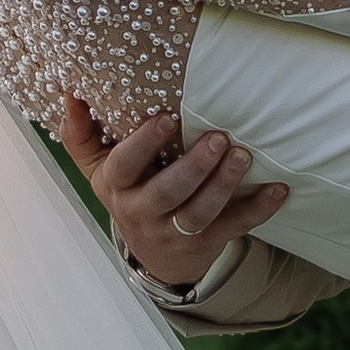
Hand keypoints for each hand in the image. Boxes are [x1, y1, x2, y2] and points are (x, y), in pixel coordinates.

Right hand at [60, 101, 287, 288]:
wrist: (153, 256)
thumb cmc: (129, 193)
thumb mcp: (97, 168)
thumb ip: (79, 133)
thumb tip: (71, 93)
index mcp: (119, 188)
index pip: (126, 166)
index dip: (145, 144)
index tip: (166, 117)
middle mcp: (144, 213)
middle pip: (168, 192)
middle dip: (194, 167)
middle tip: (217, 138)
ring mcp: (176, 232)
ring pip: (200, 213)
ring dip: (224, 185)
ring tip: (243, 156)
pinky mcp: (207, 243)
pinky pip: (235, 228)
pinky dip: (259, 210)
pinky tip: (278, 190)